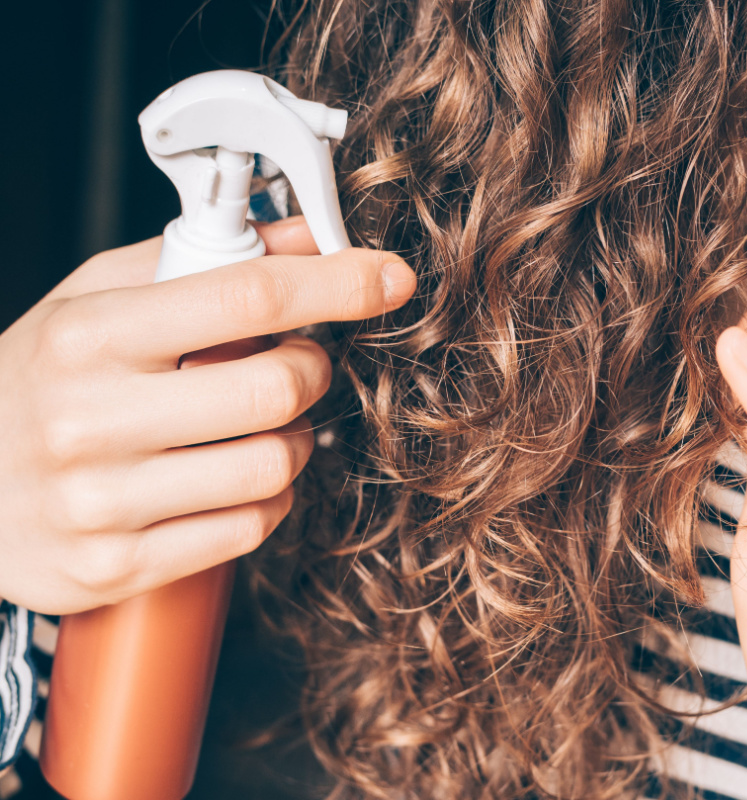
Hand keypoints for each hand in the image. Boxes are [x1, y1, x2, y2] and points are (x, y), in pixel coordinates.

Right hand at [0, 217, 415, 614]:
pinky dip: (267, 498)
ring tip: (259, 427)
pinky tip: (233, 478)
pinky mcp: (117, 566)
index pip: (246, 297)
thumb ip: (198, 262)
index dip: (336, 284)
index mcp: (89, 335)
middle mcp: (90, 418)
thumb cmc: (37, 381)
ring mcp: (102, 502)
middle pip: (275, 390)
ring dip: (294, 441)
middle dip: (310, 371)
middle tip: (293, 364)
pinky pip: (249, 527)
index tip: (387, 278)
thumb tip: (303, 236)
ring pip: (274, 467)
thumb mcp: (95, 299)